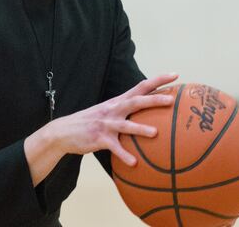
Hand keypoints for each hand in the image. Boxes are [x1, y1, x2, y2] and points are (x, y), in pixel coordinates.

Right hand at [24, 73, 177, 184]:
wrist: (63, 131)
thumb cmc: (90, 122)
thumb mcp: (107, 111)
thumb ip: (125, 110)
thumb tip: (147, 111)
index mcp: (117, 102)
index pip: (140, 86)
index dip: (158, 80)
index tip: (175, 74)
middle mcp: (112, 109)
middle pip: (136, 101)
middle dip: (154, 100)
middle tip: (171, 101)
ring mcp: (105, 124)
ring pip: (126, 125)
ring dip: (140, 128)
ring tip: (156, 133)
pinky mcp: (99, 139)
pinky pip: (114, 148)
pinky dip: (124, 155)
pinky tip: (134, 163)